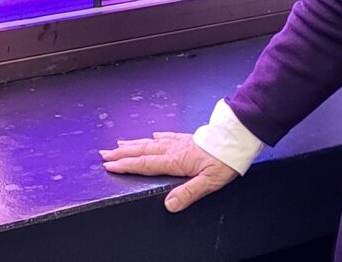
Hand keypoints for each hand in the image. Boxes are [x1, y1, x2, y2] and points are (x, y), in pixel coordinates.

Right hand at [99, 131, 238, 212]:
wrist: (237, 140)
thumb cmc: (225, 161)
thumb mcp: (209, 182)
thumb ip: (188, 193)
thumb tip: (168, 205)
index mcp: (176, 161)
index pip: (145, 164)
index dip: (126, 165)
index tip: (109, 166)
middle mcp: (173, 149)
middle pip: (142, 152)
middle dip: (122, 153)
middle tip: (104, 154)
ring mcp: (179, 142)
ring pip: (150, 143)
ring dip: (133, 144)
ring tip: (118, 144)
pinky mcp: (188, 138)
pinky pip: (166, 136)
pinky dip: (155, 137)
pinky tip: (151, 136)